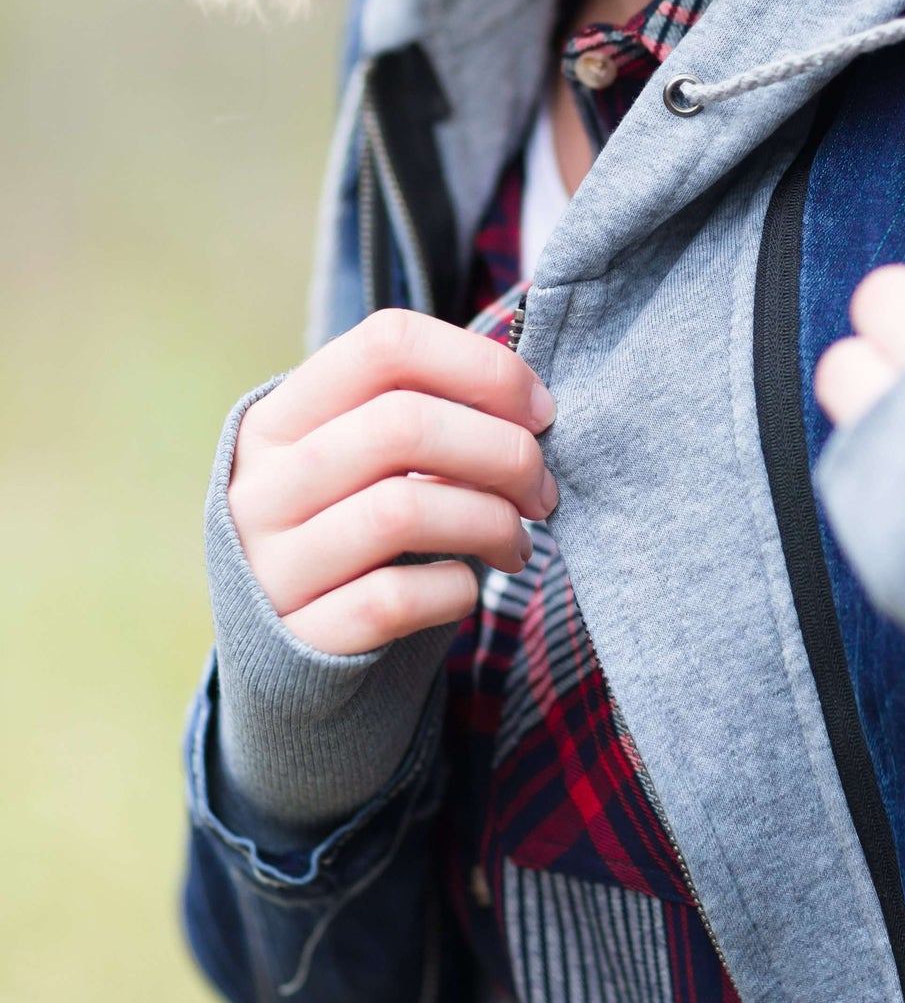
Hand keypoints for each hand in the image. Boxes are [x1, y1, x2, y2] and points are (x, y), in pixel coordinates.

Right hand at [228, 309, 557, 654]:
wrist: (280, 659)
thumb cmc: (346, 537)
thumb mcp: (356, 466)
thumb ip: (421, 423)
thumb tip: (534, 409)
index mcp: (279, 419)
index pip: (388, 343)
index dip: (485, 367)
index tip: (540, 412)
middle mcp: (263, 484)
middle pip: (404, 425)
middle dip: (505, 452)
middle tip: (543, 491)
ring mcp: (272, 565)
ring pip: (401, 510)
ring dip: (491, 522)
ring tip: (517, 544)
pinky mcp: (300, 637)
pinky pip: (395, 598)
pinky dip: (456, 589)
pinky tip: (468, 587)